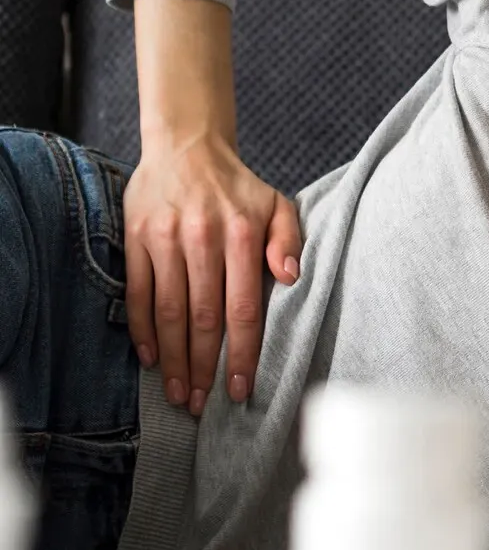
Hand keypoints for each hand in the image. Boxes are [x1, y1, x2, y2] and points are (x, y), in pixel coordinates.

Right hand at [122, 133, 302, 415]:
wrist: (186, 145)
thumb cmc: (237, 187)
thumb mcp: (277, 204)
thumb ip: (289, 240)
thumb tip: (291, 278)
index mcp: (240, 234)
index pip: (243, 307)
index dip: (241, 353)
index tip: (239, 390)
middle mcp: (201, 237)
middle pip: (203, 317)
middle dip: (203, 367)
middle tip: (203, 405)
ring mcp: (164, 238)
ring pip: (168, 311)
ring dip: (173, 358)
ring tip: (178, 394)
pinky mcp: (135, 238)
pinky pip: (137, 292)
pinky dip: (141, 330)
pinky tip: (151, 359)